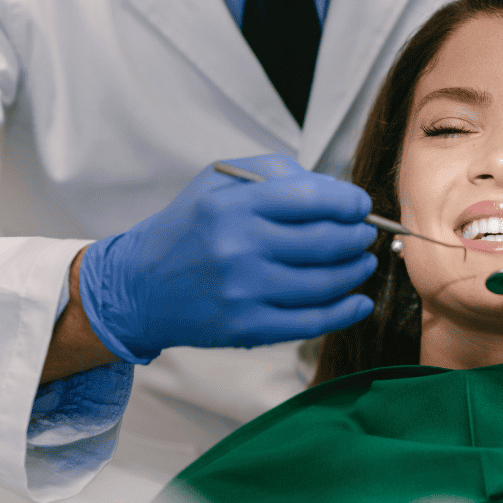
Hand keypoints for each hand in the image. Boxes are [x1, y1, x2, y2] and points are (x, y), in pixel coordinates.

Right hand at [77, 154, 377, 363]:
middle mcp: (239, 248)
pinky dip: (345, 312)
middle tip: (364, 236)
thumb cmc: (187, 229)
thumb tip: (335, 191)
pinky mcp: (247, 329)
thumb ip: (275, 174)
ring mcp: (244, 292)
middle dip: (358, 237)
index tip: (360, 206)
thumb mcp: (217, 183)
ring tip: (361, 263)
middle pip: (327, 241)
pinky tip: (358, 302)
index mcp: (233, 206)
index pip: (312, 198)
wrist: (138, 288)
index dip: (349, 202)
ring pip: (326, 283)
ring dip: (356, 271)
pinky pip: (312, 322)